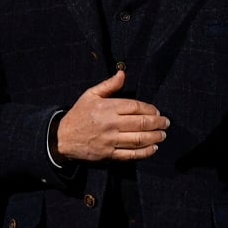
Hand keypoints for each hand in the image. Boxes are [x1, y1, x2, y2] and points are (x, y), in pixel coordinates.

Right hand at [54, 70, 169, 161]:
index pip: (135, 107)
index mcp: (107, 108)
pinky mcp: (109, 155)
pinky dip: (145, 152)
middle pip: (141, 123)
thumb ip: (109, 85)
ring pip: (139, 139)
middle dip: (158, 123)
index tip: (157, 111)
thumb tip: (122, 73)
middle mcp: (110, 124)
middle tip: (166, 123)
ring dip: (155, 137)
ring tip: (162, 135)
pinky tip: (153, 148)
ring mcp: (110, 140)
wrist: (62, 138)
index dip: (150, 109)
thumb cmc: (78, 114)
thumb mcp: (90, 95)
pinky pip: (131, 154)